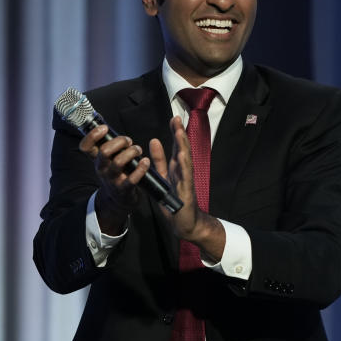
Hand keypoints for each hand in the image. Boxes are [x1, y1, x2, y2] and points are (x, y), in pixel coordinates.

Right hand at [79, 124, 150, 232]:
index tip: (104, 128)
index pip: (85, 147)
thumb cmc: (117, 173)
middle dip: (119, 142)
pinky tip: (145, 162)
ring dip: (131, 152)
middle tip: (129, 141)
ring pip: (118, 162)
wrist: (119, 201)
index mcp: (97, 160)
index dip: (92, 135)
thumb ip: (108, 145)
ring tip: (138, 150)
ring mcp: (112, 179)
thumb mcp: (108, 160)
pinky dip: (141, 168)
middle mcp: (102, 169)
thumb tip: (107, 126)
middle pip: (104, 151)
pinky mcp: (124, 189)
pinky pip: (132, 178)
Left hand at [150, 116, 225, 260]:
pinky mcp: (186, 191)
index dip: (175, 132)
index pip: (177, 146)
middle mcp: (183, 171)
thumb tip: (154, 141)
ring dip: (183, 146)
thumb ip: (159, 160)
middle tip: (177, 119)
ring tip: (179, 132)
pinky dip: (183, 166)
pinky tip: (181, 156)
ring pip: (185, 160)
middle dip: (180, 134)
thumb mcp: (163, 176)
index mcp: (177, 167)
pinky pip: (184, 177)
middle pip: (182, 149)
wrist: (184, 222)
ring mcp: (186, 180)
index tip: (174, 118)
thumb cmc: (174, 200)